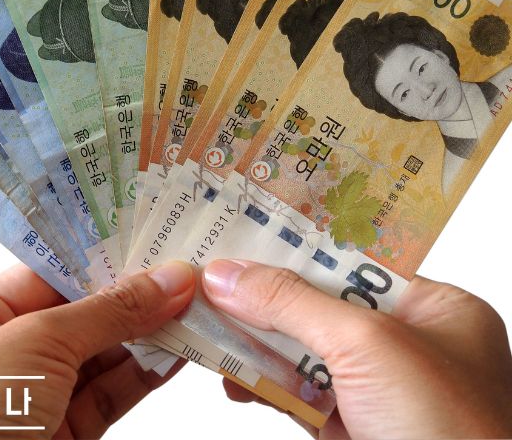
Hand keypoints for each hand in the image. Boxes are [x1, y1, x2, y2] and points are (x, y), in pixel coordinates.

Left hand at [0, 261, 194, 439]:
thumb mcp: (36, 345)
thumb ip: (108, 310)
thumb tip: (168, 280)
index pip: (48, 274)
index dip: (101, 258)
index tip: (149, 243)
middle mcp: (3, 354)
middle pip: (81, 313)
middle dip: (132, 295)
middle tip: (182, 273)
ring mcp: (35, 398)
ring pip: (103, 354)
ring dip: (148, 333)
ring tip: (190, 307)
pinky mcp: (63, 434)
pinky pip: (111, 394)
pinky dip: (146, 374)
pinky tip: (175, 352)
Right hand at [202, 260, 511, 439]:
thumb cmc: (448, 433)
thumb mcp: (367, 345)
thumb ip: (292, 303)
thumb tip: (227, 276)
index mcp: (433, 309)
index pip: (352, 262)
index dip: (297, 248)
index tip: (246, 237)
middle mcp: (406, 344)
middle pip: (320, 304)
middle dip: (267, 297)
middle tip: (216, 279)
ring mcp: (376, 389)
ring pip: (302, 350)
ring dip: (255, 342)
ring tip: (209, 323)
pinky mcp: (350, 426)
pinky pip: (297, 393)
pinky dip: (262, 384)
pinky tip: (232, 377)